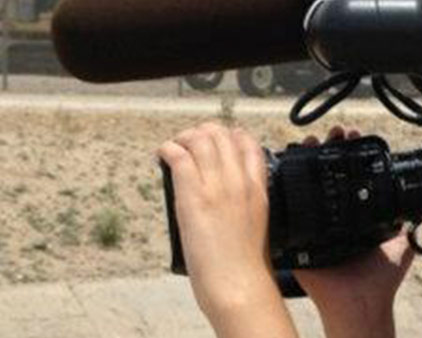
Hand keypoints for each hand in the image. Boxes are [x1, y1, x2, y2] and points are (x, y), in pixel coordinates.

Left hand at [158, 122, 294, 337]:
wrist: (240, 287)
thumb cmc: (246, 268)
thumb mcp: (256, 227)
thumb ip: (245, 206)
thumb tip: (225, 202)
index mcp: (259, 190)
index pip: (249, 144)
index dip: (230, 135)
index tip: (216, 141)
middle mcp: (239, 182)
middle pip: (222, 135)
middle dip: (202, 133)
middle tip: (188, 143)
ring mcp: (217, 187)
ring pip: (200, 139)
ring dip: (183, 138)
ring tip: (174, 147)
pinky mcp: (194, 197)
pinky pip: (179, 157)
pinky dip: (168, 149)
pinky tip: (162, 154)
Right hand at [291, 126, 415, 337]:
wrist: (362, 303)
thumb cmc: (380, 280)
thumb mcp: (400, 243)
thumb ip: (406, 222)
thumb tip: (417, 204)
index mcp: (353, 216)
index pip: (347, 177)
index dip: (347, 154)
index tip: (351, 136)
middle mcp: (332, 218)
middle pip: (324, 176)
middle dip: (327, 150)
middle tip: (333, 134)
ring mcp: (313, 226)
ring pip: (305, 187)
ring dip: (306, 160)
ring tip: (313, 141)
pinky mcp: (297, 239)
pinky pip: (286, 212)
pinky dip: (283, 188)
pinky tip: (290, 164)